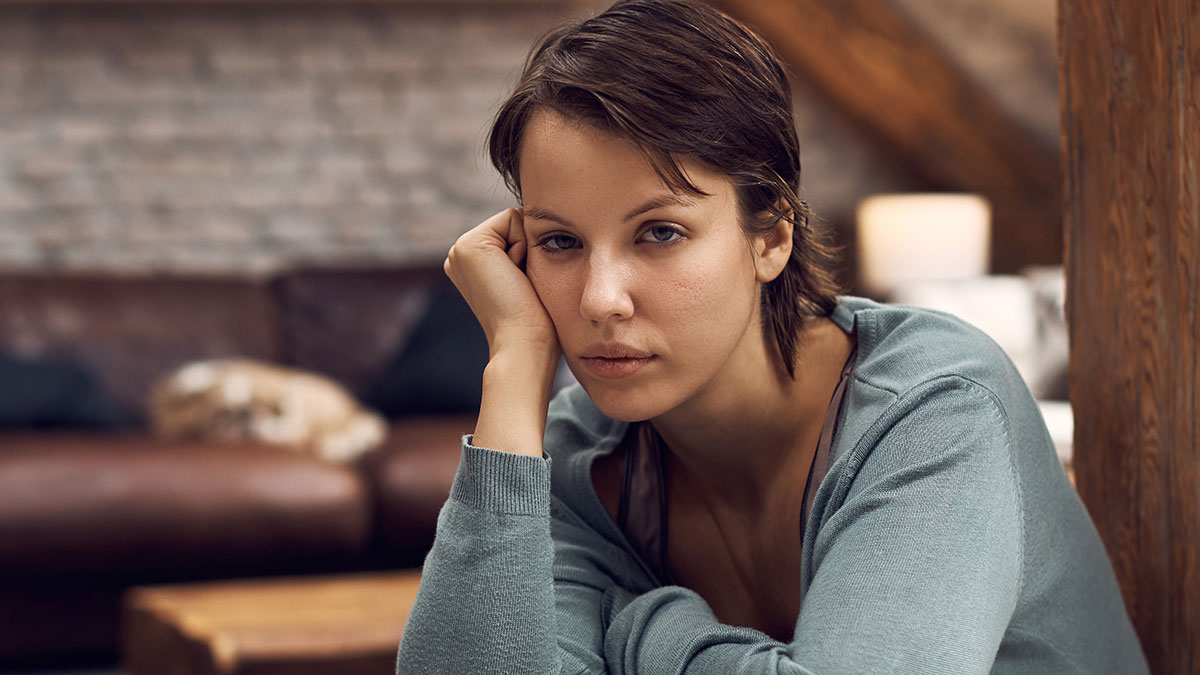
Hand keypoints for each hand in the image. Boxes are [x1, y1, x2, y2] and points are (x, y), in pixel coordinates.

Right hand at [444, 208, 558, 357]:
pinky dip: (523, 245)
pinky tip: (513, 274)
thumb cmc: (534, 323)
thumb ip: (521, 255)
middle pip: (513, 223)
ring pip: (514, 220)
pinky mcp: (469, 244)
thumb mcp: (525, 281)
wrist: (523, 344)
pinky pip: (513, 218)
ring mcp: (459, 249)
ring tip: (516, 281)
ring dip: (525, 249)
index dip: (529, 254)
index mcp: (469, 265)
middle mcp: (459, 255)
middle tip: (519, 285)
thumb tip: (540, 230)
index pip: (512, 232)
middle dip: (526, 249)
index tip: (522, 286)